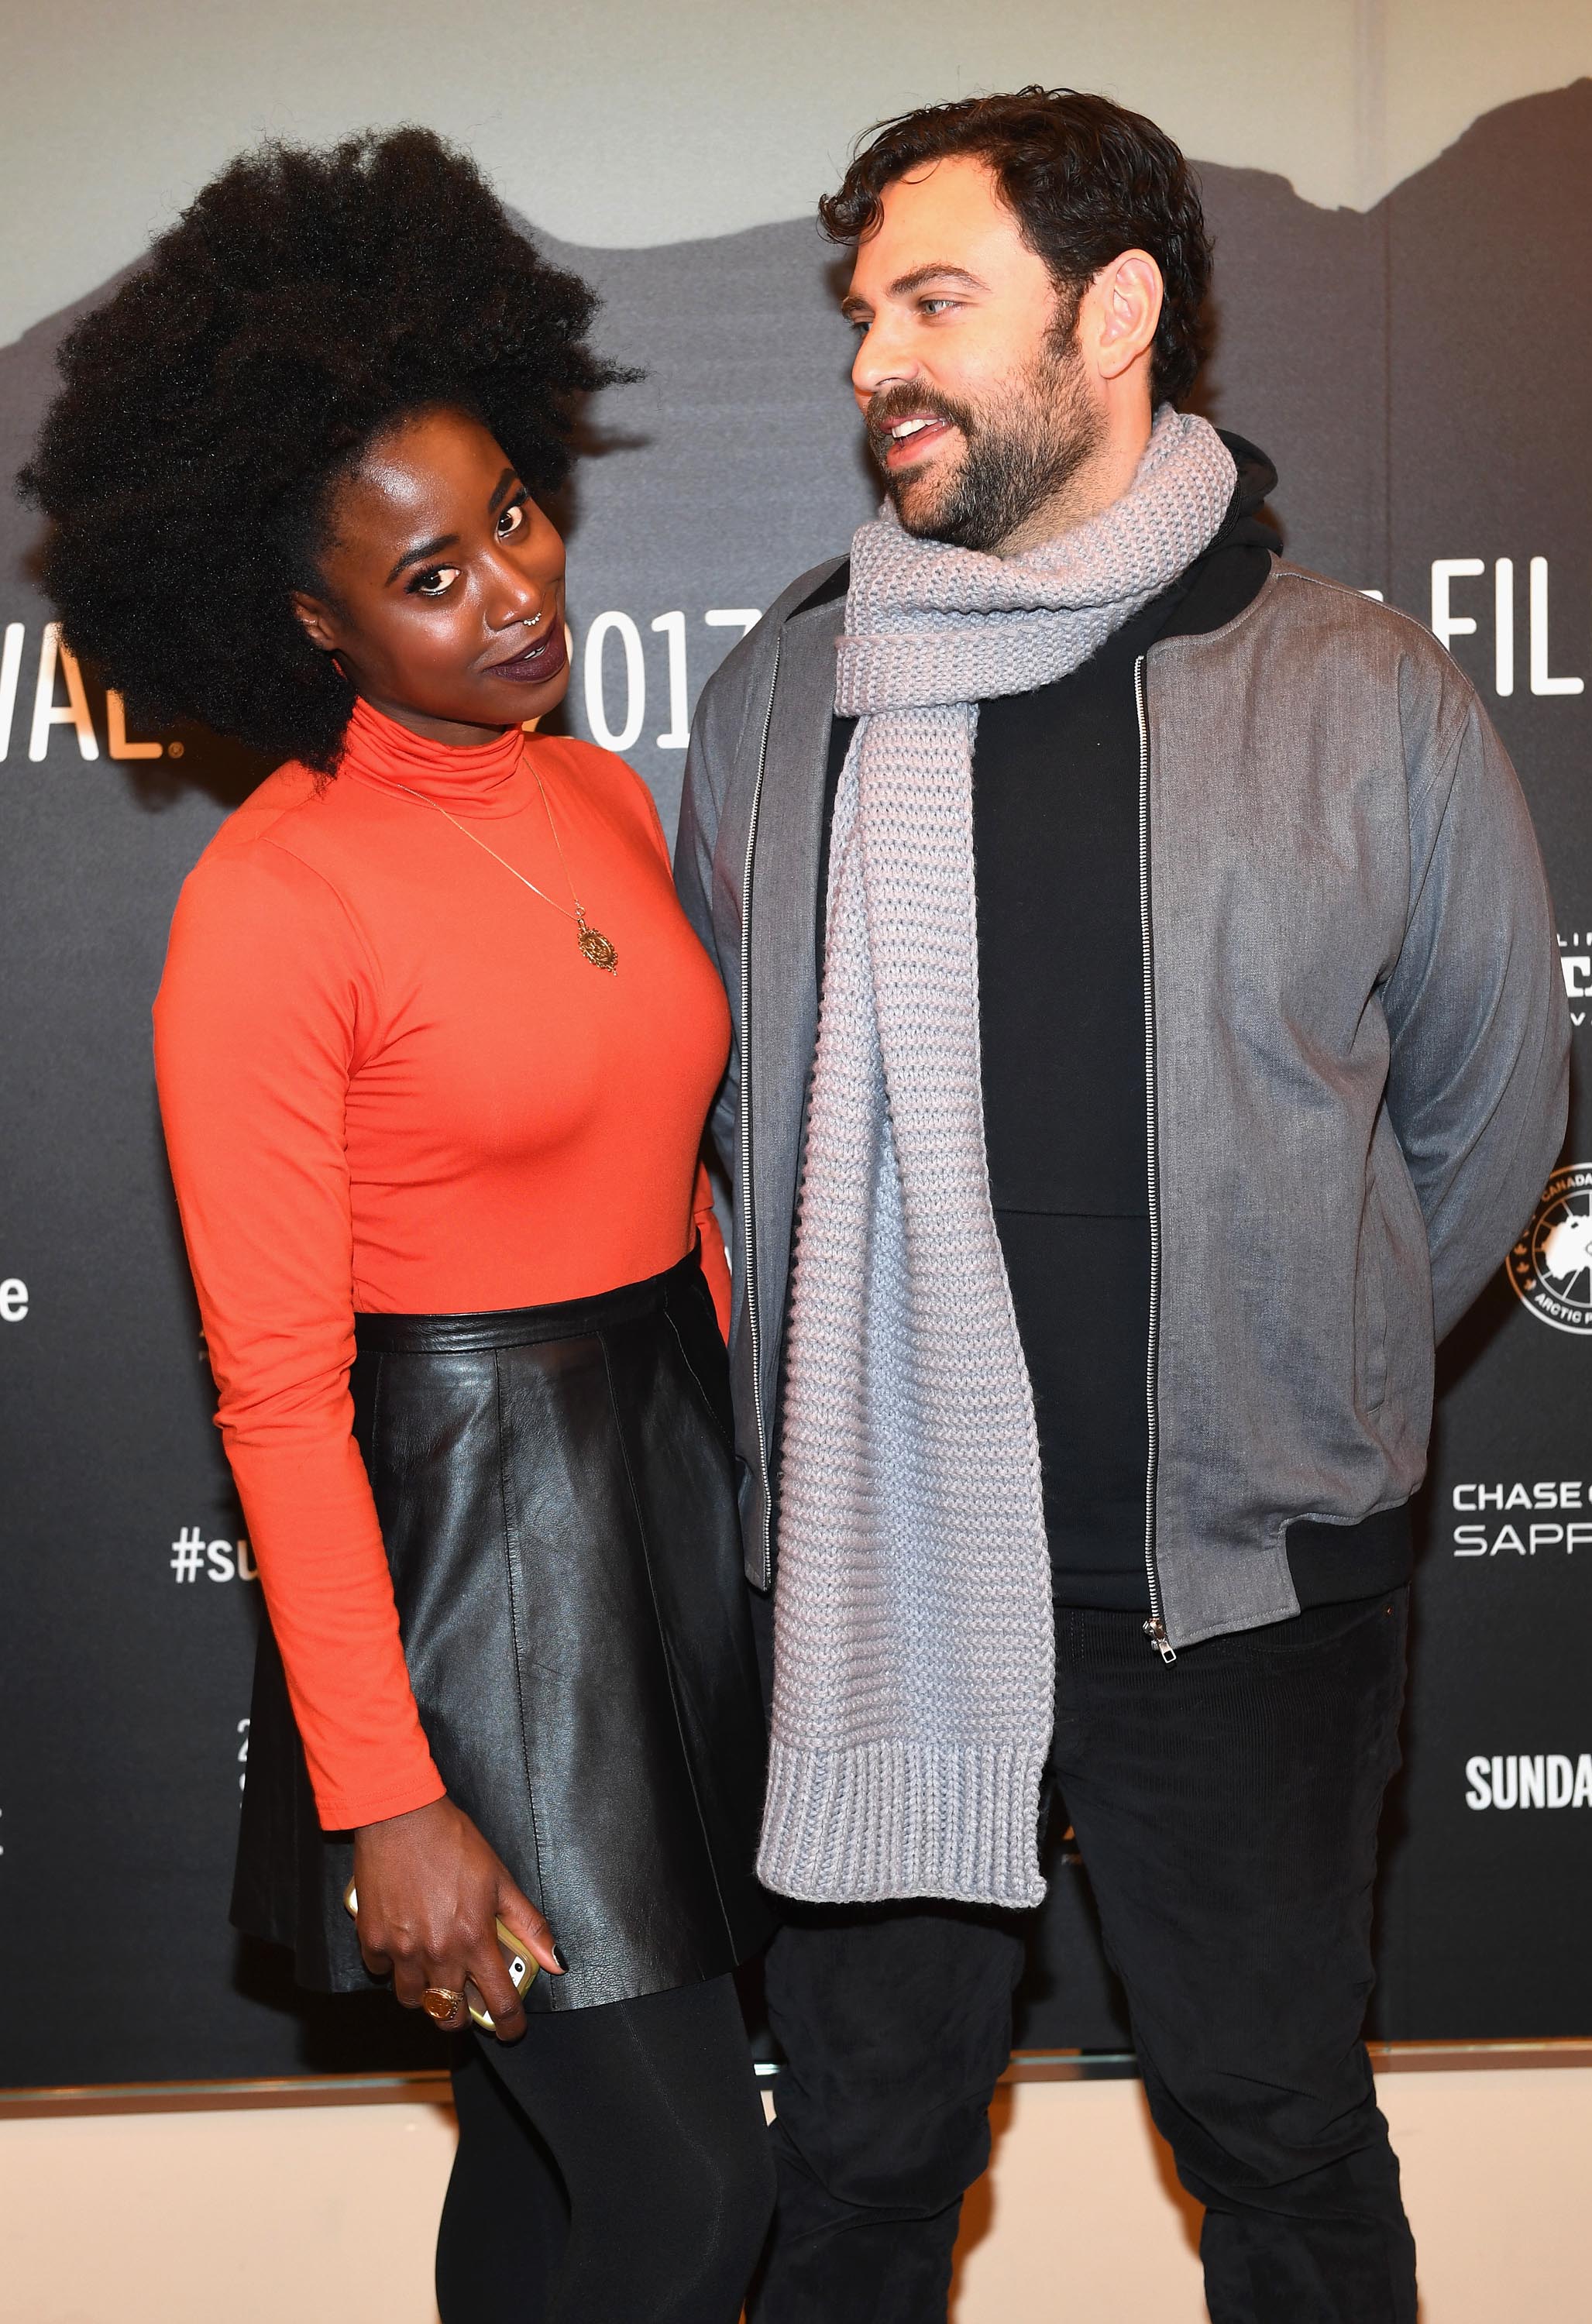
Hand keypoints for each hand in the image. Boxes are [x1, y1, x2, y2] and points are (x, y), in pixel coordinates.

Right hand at [351, 1795, 562, 2039]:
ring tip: (433, 1968)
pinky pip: (380, 1970)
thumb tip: (557, 1961)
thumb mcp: (501, 1879)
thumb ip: (529, 1925)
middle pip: (448, 2014)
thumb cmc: (453, 1842)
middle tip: (465, 1999)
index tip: (512, 2029)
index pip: (498, 2002)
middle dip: (459, 2015)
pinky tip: (402, 1942)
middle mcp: (438, 1953)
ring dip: (425, 1992)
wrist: (401, 1816)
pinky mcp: (371, 1939)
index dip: (509, 2025)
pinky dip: (391, 1964)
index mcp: (474, 1940)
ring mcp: (401, 1949)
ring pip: (412, 1999)